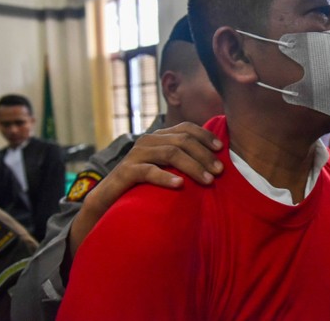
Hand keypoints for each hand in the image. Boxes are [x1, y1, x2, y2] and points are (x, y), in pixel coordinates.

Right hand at [69, 122, 223, 257]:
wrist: (109, 201)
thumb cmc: (144, 186)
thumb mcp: (166, 168)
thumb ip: (183, 160)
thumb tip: (215, 162)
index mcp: (159, 137)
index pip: (186, 128)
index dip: (205, 136)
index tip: (221, 149)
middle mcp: (148, 141)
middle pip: (182, 141)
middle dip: (204, 155)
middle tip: (219, 171)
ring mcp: (136, 155)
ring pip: (170, 153)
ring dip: (193, 167)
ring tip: (208, 180)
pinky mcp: (126, 171)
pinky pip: (149, 171)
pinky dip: (166, 178)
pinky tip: (180, 185)